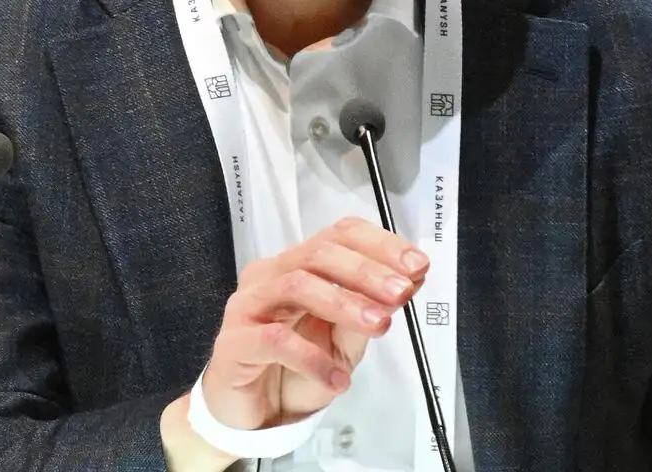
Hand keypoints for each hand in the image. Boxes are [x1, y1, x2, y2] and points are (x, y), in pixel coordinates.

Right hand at [199, 216, 427, 430]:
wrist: (255, 415)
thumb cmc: (297, 371)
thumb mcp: (344, 344)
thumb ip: (369, 312)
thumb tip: (408, 283)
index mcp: (298, 265)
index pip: (338, 236)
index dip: (379, 245)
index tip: (417, 265)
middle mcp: (270, 275)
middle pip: (319, 253)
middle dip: (367, 271)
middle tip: (402, 292)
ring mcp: (248, 305)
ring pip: (297, 285)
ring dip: (344, 303)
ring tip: (379, 326)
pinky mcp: (234, 342)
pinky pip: (275, 340)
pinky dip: (312, 358)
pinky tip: (338, 379)